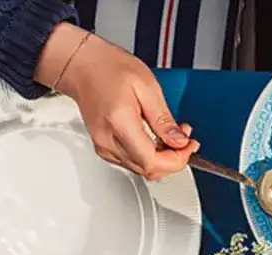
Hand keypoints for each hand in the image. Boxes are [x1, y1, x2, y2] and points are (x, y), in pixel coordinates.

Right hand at [36, 23, 198, 178]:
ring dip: (162, 158)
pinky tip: (156, 140)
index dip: (177, 160)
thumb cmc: (109, 69)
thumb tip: (179, 142)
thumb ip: (164, 119)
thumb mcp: (147, 87)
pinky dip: (149, 155)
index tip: (189, 146)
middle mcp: (108, 141)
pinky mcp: (104, 149)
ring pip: (142, 169)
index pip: (152, 161)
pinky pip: (132, 162)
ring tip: (172, 136)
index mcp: (120, 122)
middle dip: (173, 159)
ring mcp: (104, 148)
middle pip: (148, 169)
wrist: (82, 66)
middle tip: (185, 139)